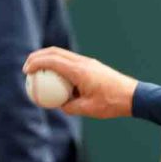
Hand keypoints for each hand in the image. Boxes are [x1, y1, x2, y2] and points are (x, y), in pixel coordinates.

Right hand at [23, 47, 138, 118]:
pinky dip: (60, 64)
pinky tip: (57, 76)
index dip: (36, 63)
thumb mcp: (87, 109)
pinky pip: (72, 61)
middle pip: (55, 52)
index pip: (52, 61)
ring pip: (63, 54)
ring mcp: (89, 63)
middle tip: (27, 67)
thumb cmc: (112, 103)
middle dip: (38, 56)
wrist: (134, 96)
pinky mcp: (93, 66)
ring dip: (49, 58)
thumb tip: (59, 105)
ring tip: (39, 70)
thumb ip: (70, 107)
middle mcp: (83, 63)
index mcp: (79, 71)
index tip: (26, 71)